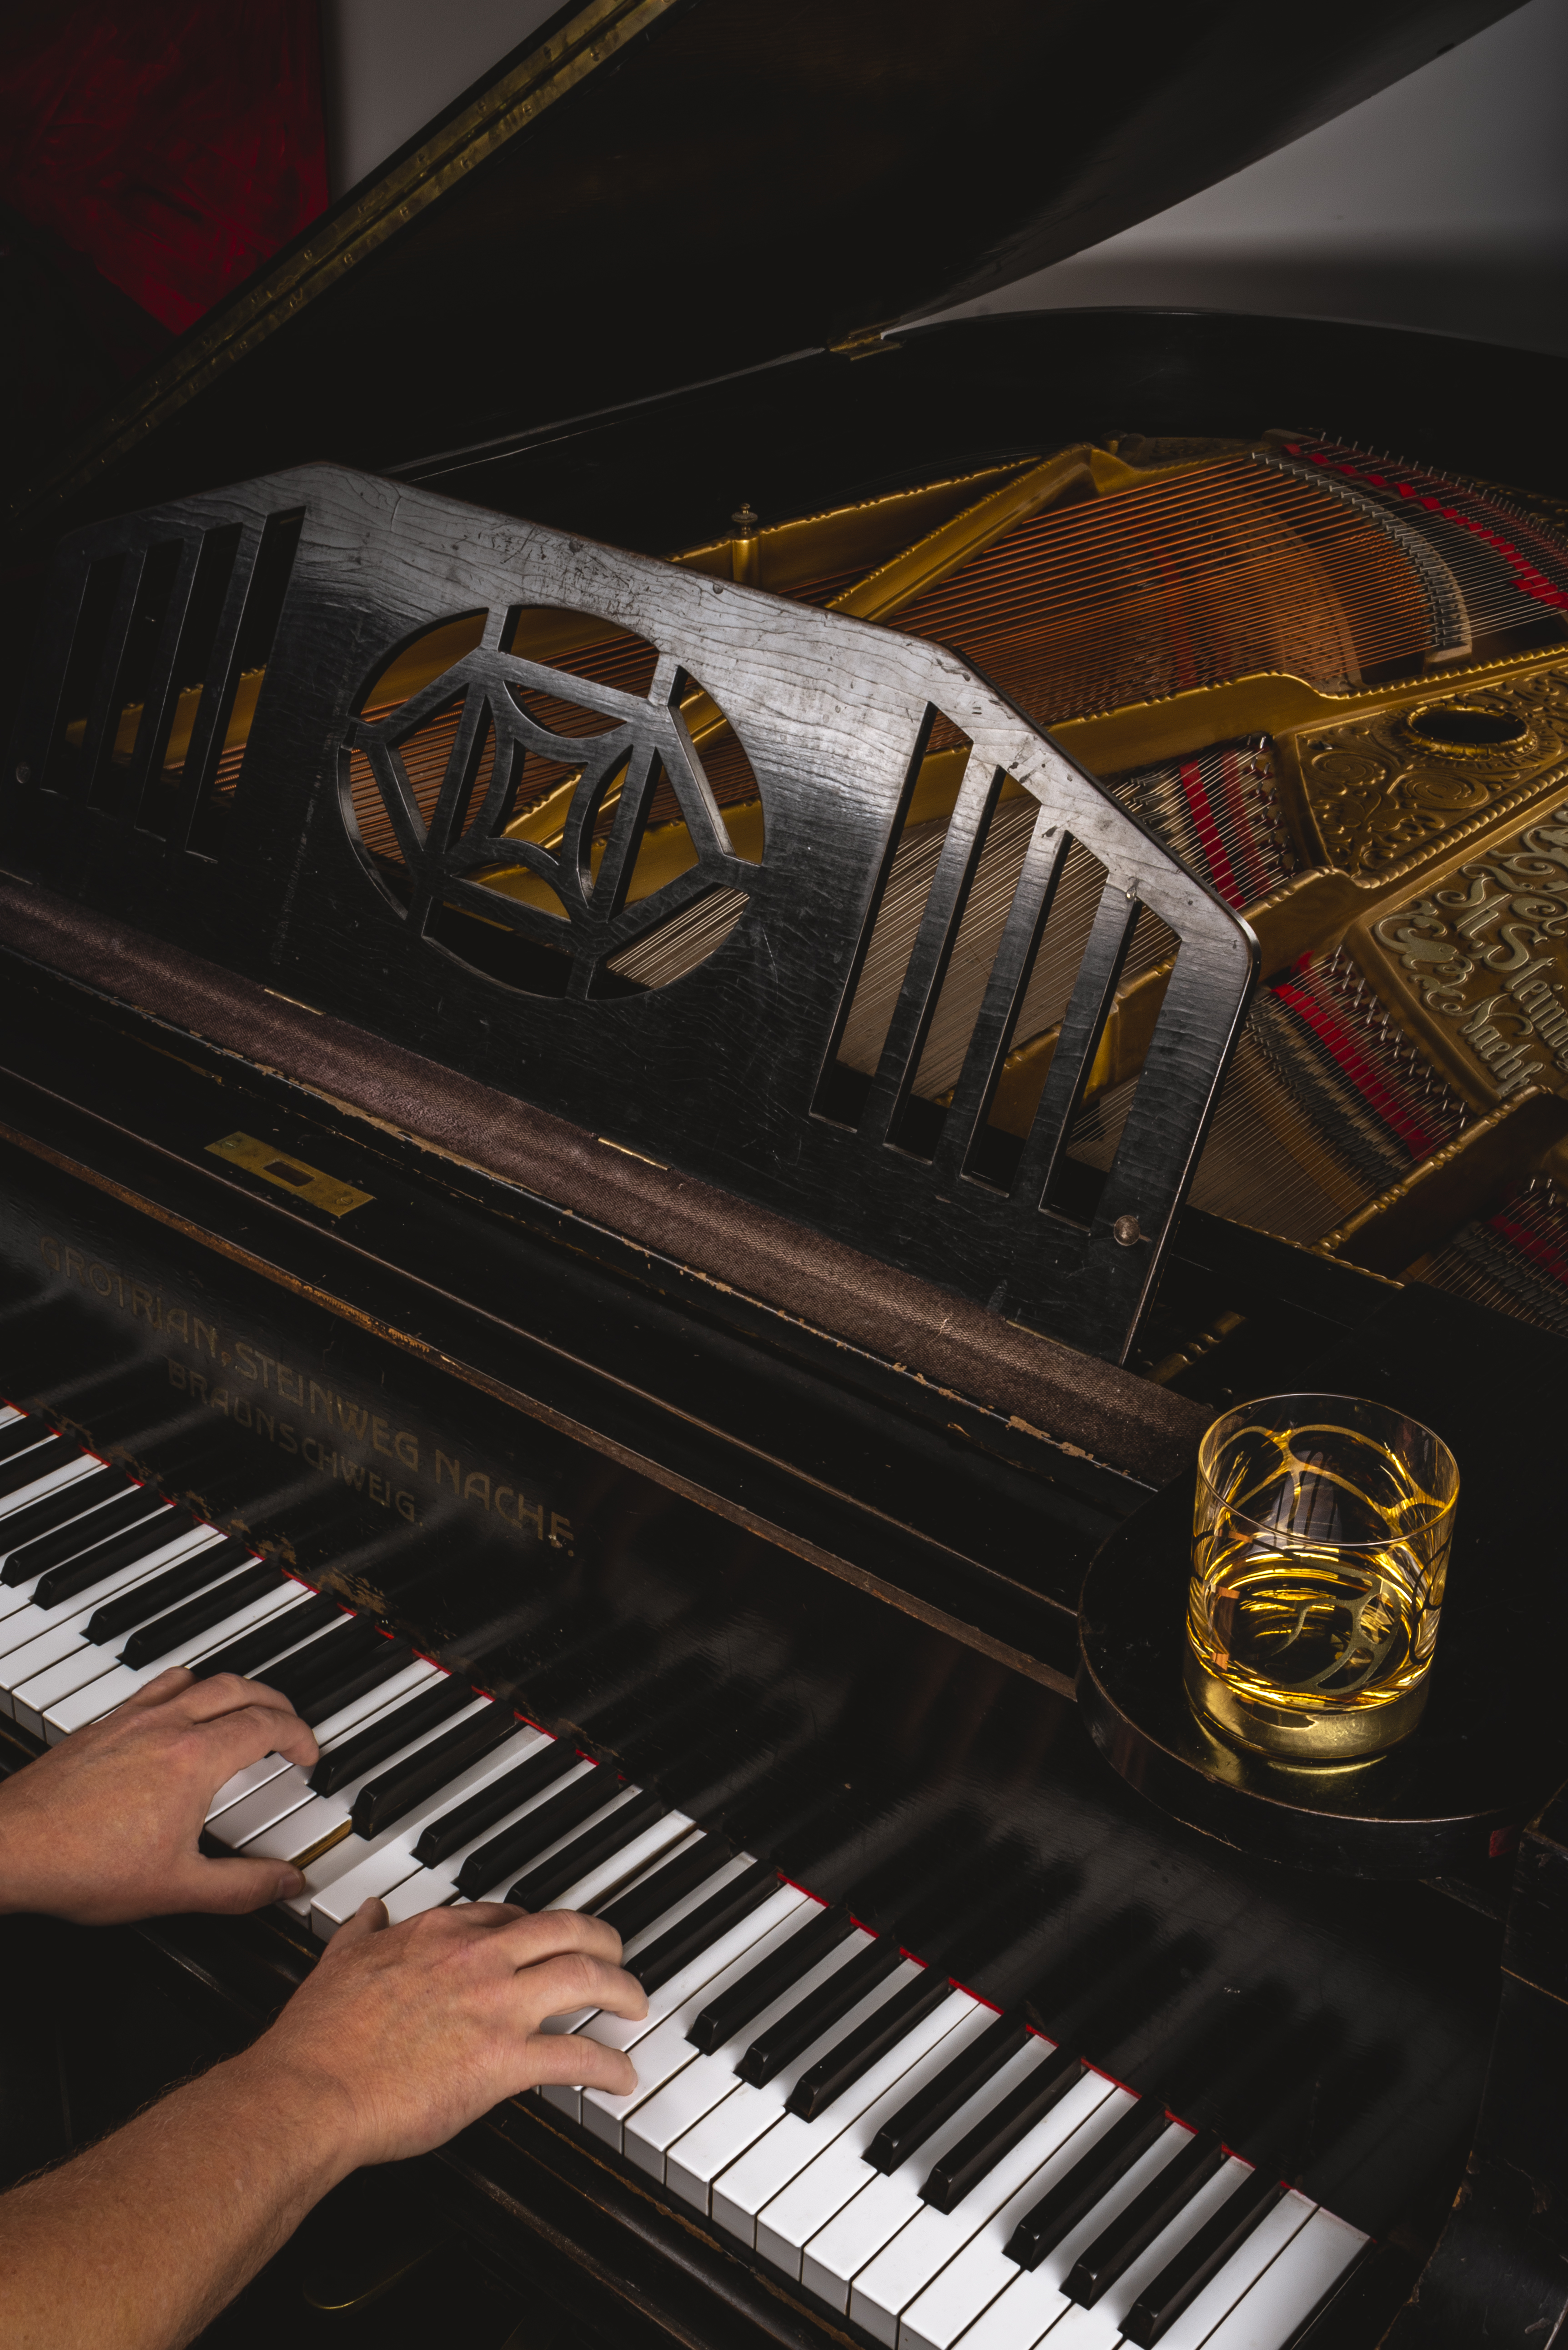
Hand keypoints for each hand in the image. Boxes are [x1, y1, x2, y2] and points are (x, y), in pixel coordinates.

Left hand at [0, 1667, 318, 1923]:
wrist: (11, 1849)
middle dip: (276, 1703)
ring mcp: (130, 1720)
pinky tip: (177, 1714)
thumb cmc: (82, 1866)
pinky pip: (157, 1687)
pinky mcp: (101, 1728)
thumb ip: (241, 1886)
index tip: (308, 1754)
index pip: (266, 1725)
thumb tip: (285, 1882)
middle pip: (239, 1689)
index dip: (299, 1736)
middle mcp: (166, 1726)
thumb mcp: (176, 1889)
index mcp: (194, 1759)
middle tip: (290, 1725)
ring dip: (232, 1689)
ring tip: (244, 1709)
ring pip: (197, 1679)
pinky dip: (185, 1690)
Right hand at [242, 1899, 649, 2167]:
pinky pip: (576, 2057)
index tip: (548, 1938)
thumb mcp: (338, 1961)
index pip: (507, 1914)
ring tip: (635, 2003)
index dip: (537, 1926)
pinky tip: (621, 2076)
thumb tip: (368, 1911)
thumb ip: (361, 1933)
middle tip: (617, 1954)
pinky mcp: (503, 2061)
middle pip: (564, 1930)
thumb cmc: (319, 2038)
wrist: (311, 2091)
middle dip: (602, 1940)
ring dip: (621, 1989)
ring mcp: (494, 2007)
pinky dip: (609, 2066)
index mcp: (437, 1934)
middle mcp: (475, 1959)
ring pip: (584, 1979)